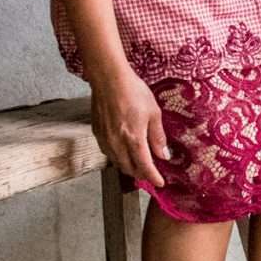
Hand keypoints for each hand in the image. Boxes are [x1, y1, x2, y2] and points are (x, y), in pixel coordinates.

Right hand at [90, 61, 170, 187]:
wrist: (108, 79)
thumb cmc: (133, 92)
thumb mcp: (154, 113)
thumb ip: (157, 137)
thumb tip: (163, 155)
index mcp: (134, 139)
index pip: (144, 166)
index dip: (153, 177)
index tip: (159, 182)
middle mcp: (117, 143)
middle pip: (129, 168)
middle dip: (140, 174)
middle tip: (150, 174)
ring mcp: (105, 139)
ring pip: (117, 162)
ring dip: (128, 167)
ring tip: (138, 165)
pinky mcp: (97, 132)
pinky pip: (107, 152)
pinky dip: (117, 157)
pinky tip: (123, 152)